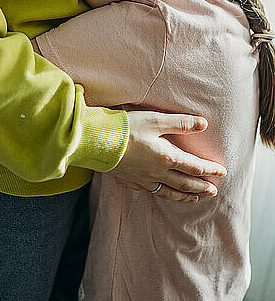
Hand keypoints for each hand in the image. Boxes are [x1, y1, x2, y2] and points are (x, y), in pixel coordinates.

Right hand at [110, 111, 226, 202]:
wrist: (96, 142)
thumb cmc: (126, 127)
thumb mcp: (155, 120)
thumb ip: (180, 123)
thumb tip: (203, 124)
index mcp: (166, 157)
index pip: (194, 166)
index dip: (210, 169)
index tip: (221, 172)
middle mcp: (158, 172)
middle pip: (185, 183)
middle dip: (201, 187)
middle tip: (213, 190)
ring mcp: (144, 179)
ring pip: (170, 192)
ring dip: (186, 196)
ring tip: (196, 198)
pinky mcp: (131, 181)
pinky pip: (153, 192)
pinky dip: (165, 195)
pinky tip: (165, 194)